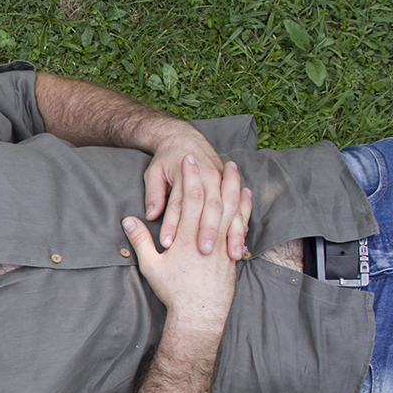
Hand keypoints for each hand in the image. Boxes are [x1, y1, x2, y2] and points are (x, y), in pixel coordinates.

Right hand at [124, 157, 247, 337]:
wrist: (199, 315)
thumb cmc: (173, 291)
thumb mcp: (151, 266)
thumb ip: (141, 240)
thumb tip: (129, 220)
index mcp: (186, 237)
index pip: (189, 199)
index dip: (189, 177)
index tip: (187, 159)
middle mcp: (208, 237)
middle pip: (215, 199)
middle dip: (215, 176)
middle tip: (216, 158)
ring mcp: (223, 245)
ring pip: (232, 209)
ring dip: (234, 187)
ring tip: (235, 170)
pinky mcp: (232, 253)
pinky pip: (240, 224)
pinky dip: (244, 207)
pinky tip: (246, 197)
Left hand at [144, 126, 249, 259]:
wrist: (185, 138)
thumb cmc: (166, 159)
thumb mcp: (154, 172)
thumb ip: (153, 194)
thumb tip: (151, 215)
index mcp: (186, 175)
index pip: (178, 204)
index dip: (172, 224)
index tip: (167, 243)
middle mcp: (207, 178)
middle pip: (209, 207)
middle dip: (208, 230)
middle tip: (204, 251)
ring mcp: (221, 183)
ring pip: (228, 210)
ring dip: (231, 232)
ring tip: (232, 253)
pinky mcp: (230, 189)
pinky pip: (240, 210)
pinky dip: (241, 227)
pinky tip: (241, 245)